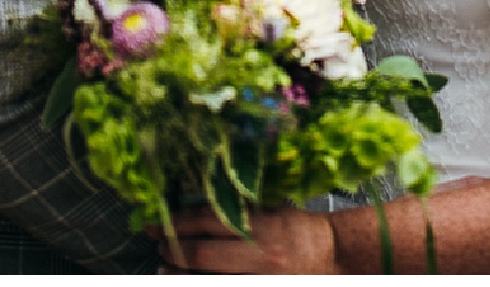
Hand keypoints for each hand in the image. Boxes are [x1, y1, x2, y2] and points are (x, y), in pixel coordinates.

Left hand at [154, 205, 338, 273]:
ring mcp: (259, 277)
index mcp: (258, 223)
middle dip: (174, 250)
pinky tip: (187, 282)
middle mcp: (256, 252)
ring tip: (164, 269)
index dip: (176, 222)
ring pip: (208, 278)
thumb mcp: (270, 210)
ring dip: (180, 274)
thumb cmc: (299, 229)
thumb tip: (194, 212)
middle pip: (201, 254)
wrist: (333, 257)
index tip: (156, 222)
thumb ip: (237, 210)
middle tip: (160, 246)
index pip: (206, 220)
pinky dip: (201, 283)